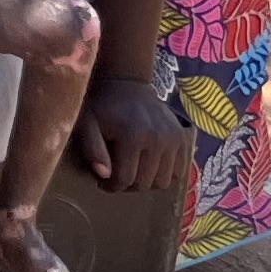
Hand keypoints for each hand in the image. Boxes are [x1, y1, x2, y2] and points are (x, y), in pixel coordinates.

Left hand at [72, 73, 187, 195]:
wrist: (127, 85)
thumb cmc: (103, 107)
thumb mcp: (87, 125)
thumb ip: (93, 150)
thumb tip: (104, 176)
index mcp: (133, 136)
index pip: (125, 179)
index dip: (112, 186)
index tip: (102, 182)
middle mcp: (158, 139)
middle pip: (145, 183)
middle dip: (128, 185)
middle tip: (116, 176)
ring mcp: (174, 139)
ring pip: (163, 182)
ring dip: (147, 182)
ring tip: (133, 171)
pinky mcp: (183, 138)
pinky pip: (179, 172)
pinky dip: (164, 174)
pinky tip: (149, 165)